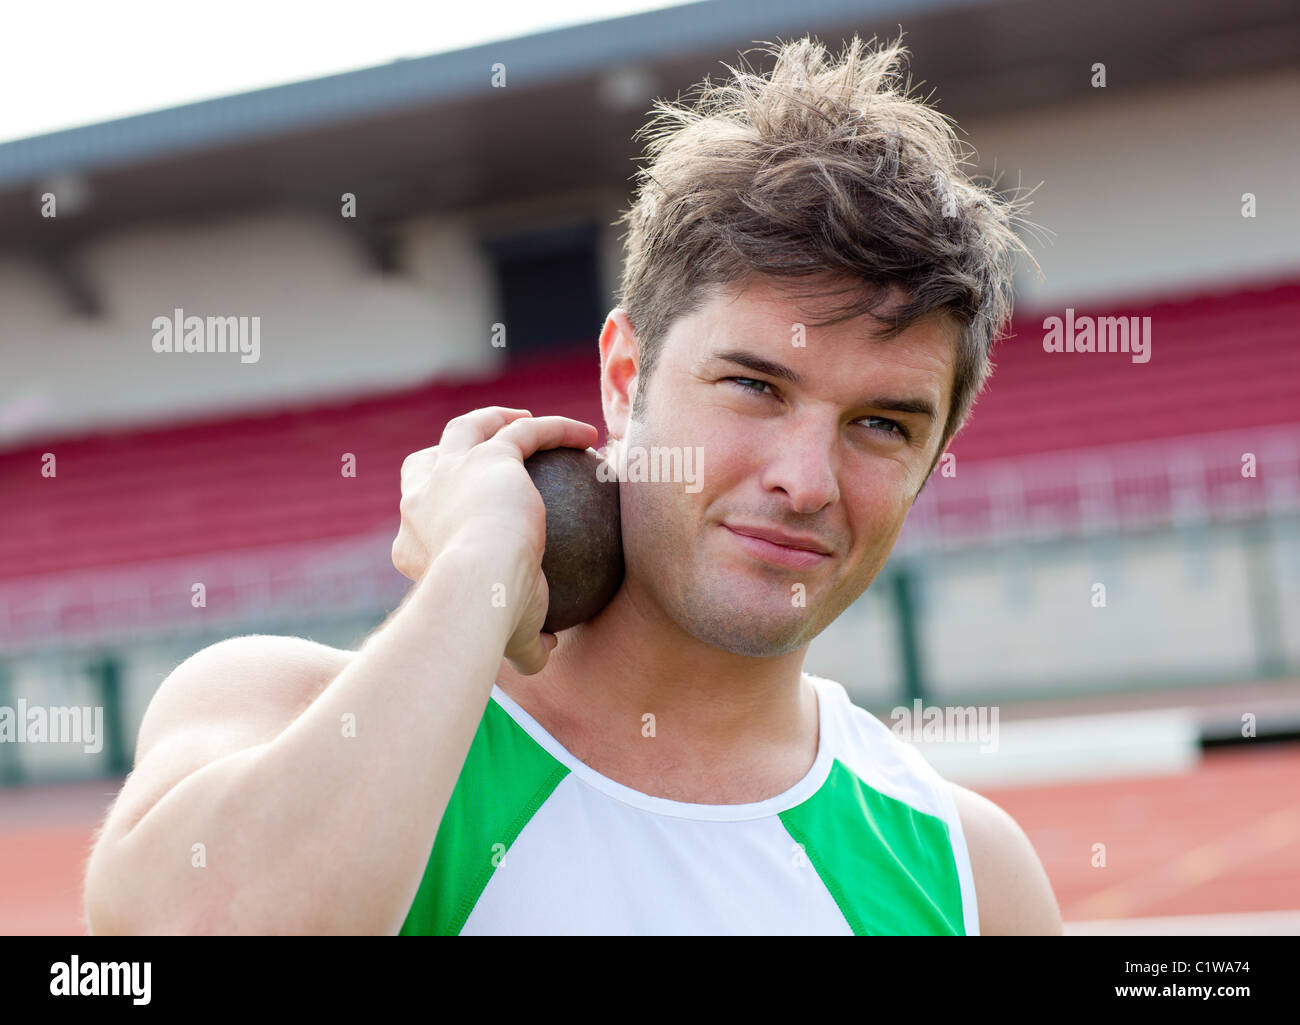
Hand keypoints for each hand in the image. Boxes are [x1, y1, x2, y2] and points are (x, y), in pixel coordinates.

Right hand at [392, 406, 599, 673]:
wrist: (478, 591)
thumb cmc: (488, 621)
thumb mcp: (509, 637)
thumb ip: (525, 646)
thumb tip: (546, 654)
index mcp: (413, 545)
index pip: (423, 519)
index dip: (440, 514)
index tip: (471, 521)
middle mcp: (421, 501)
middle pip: (426, 462)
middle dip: (446, 454)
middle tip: (485, 458)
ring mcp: (451, 473)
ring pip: (468, 429)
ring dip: (493, 419)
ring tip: (525, 422)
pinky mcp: (490, 458)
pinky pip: (525, 433)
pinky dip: (555, 429)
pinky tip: (588, 436)